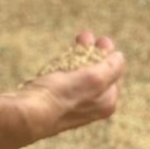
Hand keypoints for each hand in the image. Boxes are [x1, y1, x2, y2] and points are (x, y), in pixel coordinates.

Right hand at [7, 31, 123, 148]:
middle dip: (92, 51)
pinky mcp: (54, 100)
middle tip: (85, 35)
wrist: (29, 113)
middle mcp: (92, 105)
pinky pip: (64, 80)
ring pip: (79, 74)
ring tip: (77, 39)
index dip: (107, 54)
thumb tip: (120, 57)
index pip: (113, 73)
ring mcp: (73, 103)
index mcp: (106, 102)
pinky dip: (65, 66)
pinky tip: (60, 59)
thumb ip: (110, 67)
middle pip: (96, 72)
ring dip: (78, 55)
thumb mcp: (94, 79)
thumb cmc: (62, 96)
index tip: (102, 39)